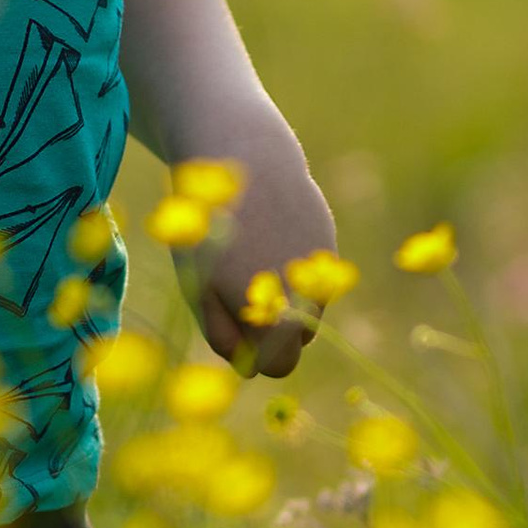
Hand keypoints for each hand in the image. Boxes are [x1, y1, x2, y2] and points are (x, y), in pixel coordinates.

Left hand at [181, 131, 337, 375]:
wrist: (243, 158)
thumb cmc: (209, 228)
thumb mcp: (200, 286)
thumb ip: (221, 334)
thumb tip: (247, 369)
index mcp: (271, 317)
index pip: (278, 367)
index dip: (255, 358)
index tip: (234, 334)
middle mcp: (305, 298)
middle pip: (299, 345)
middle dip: (275, 336)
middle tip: (241, 302)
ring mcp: (321, 269)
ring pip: (311, 310)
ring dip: (287, 303)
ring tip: (252, 263)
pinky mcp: (328, 241)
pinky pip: (315, 274)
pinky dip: (295, 268)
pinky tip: (268, 236)